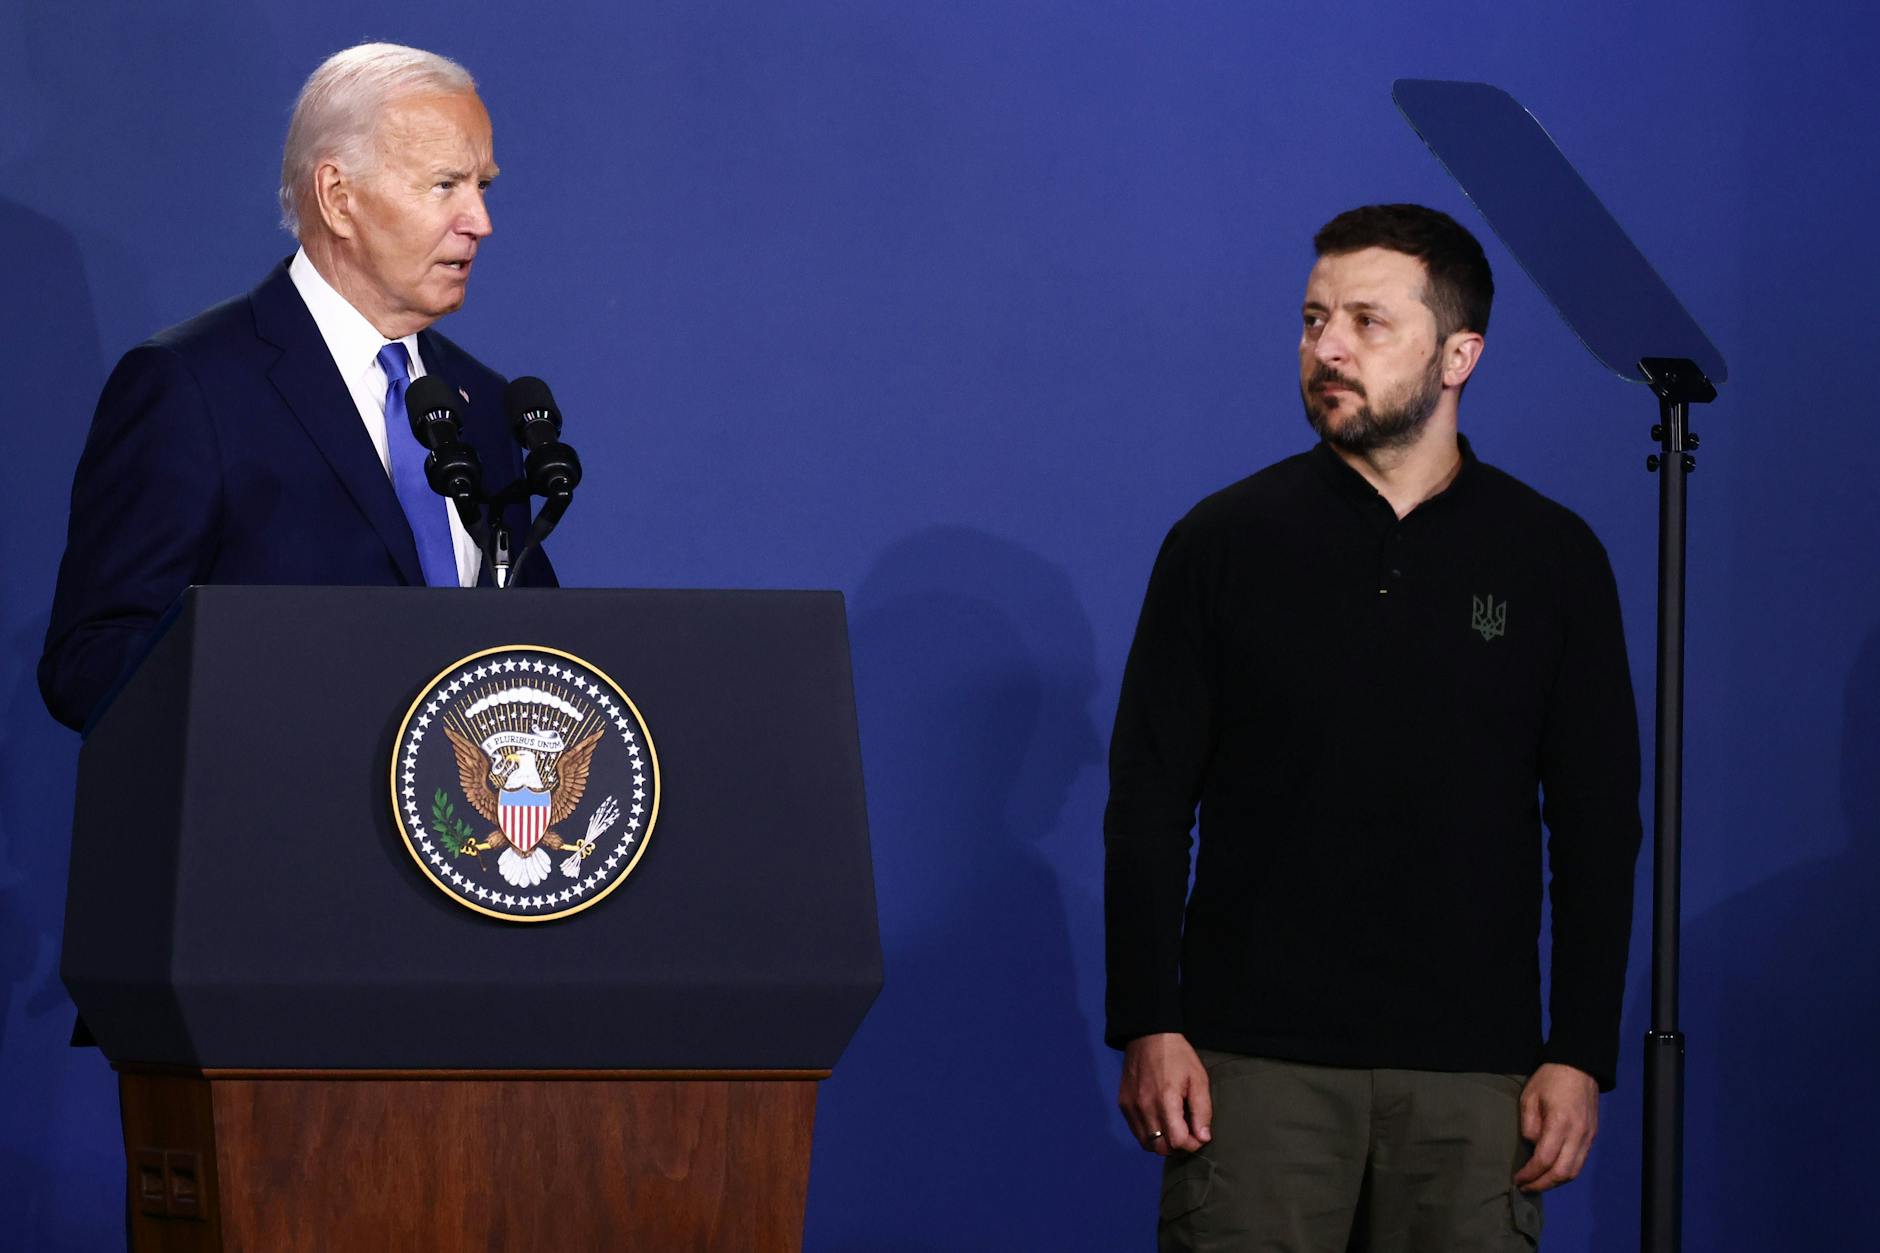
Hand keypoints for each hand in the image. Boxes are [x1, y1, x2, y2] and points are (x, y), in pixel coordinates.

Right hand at [1118, 1033, 1212, 1156]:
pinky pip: (1136, 1131)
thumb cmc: (1177, 1055)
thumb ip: (1202, 1110)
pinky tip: (1159, 1120)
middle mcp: (1145, 1107)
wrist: (1148, 1035)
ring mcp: (1131, 1107)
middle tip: (1187, 1133)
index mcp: (1166, 1100)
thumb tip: (1203, 1138)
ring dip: (1163, 1143)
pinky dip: (1149, 1134)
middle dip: (1178, 1147)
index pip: (1178, 1141)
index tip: (1199, 1135)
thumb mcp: (1198, 1078)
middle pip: (1161, 1149)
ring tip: (1173, 1128)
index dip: (1192, 1144)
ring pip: (1147, 1144)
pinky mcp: (1124, 1104)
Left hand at [1513, 1063, 1598, 1191]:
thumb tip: (1531, 1146)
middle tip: (1525, 1187)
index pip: (1545, 1159)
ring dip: (1555, 1182)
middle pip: (1562, 1173)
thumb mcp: (1530, 1096)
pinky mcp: (1592, 1136)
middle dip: (1542, 1184)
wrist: (1580, 1065)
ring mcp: (1588, 1137)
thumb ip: (1529, 1124)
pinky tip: (1552, 1172)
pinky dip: (1566, 1172)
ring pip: (1574, 1171)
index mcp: (1560, 1123)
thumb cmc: (1550, 1078)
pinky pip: (1580, 1162)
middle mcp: (1578, 1134)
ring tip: (1537, 1183)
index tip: (1517, 1178)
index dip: (1530, 1173)